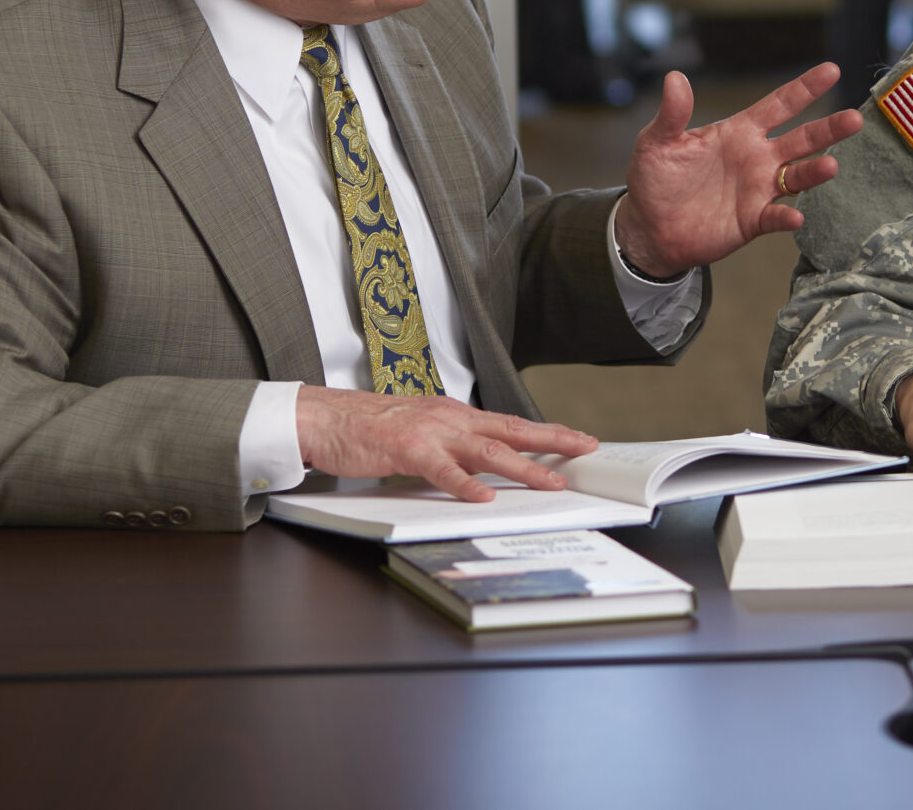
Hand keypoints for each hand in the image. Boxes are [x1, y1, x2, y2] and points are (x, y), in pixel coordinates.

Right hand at [295, 387, 598, 502]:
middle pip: (512, 430)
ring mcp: (431, 433)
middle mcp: (450, 419)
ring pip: (487, 450)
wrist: (326, 417)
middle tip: (586, 449)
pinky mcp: (407, 449)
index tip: (578, 440)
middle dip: (553, 440)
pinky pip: (442, 470)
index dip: (547, 432)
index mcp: (455, 416)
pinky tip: (484, 496)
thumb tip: (483, 468)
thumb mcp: (422, 432)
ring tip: (551, 481)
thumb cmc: (370, 428)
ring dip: (523, 466)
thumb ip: (452, 448)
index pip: (510, 423)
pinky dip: (465, 483)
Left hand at [615, 63, 863, 277]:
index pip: (779, 104)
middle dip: (829, 129)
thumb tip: (675, 77)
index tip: (832, 70)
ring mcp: (758, 190)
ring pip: (797, 176)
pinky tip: (795, 216)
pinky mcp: (752, 221)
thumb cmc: (655, 179)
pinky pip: (775, 217)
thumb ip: (673, 113)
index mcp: (739, 131)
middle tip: (855, 118)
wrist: (649, 228)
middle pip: (801, 139)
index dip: (805, 88)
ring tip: (831, 166)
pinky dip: (786, 216)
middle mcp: (757, 158)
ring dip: (815, 172)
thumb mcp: (658, 142)